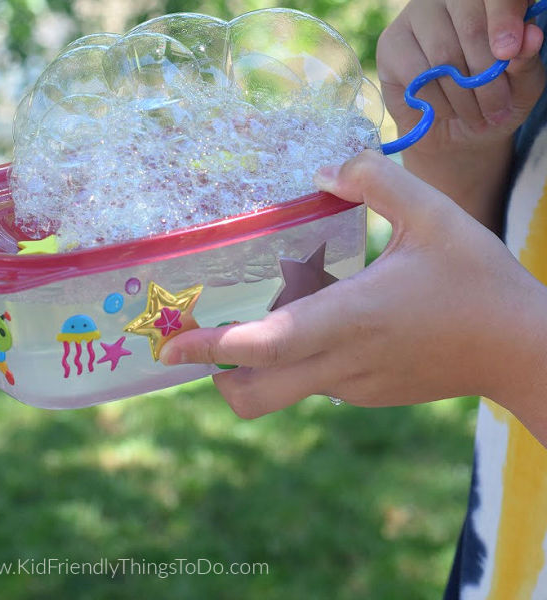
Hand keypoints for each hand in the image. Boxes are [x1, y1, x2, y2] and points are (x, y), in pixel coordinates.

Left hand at [160, 151, 546, 443]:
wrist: (521, 351)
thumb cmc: (480, 283)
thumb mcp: (435, 216)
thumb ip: (377, 182)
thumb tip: (324, 172)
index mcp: (350, 319)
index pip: (264, 345)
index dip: (211, 347)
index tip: (169, 345)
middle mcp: (341, 363)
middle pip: (254, 393)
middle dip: (216, 373)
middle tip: (201, 338)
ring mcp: (352, 386)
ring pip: (281, 388)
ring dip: (255, 364)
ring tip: (258, 317)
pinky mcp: (366, 393)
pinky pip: (315, 381)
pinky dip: (297, 359)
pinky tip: (321, 321)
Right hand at [377, 0, 544, 151]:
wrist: (454, 136)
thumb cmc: (492, 102)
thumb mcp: (522, 86)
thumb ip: (527, 60)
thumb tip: (530, 38)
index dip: (505, 16)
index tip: (508, 52)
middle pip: (471, 25)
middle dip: (486, 75)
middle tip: (496, 109)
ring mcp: (416, 17)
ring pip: (443, 54)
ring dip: (462, 95)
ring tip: (474, 115)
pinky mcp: (390, 44)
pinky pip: (416, 73)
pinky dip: (436, 101)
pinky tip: (445, 111)